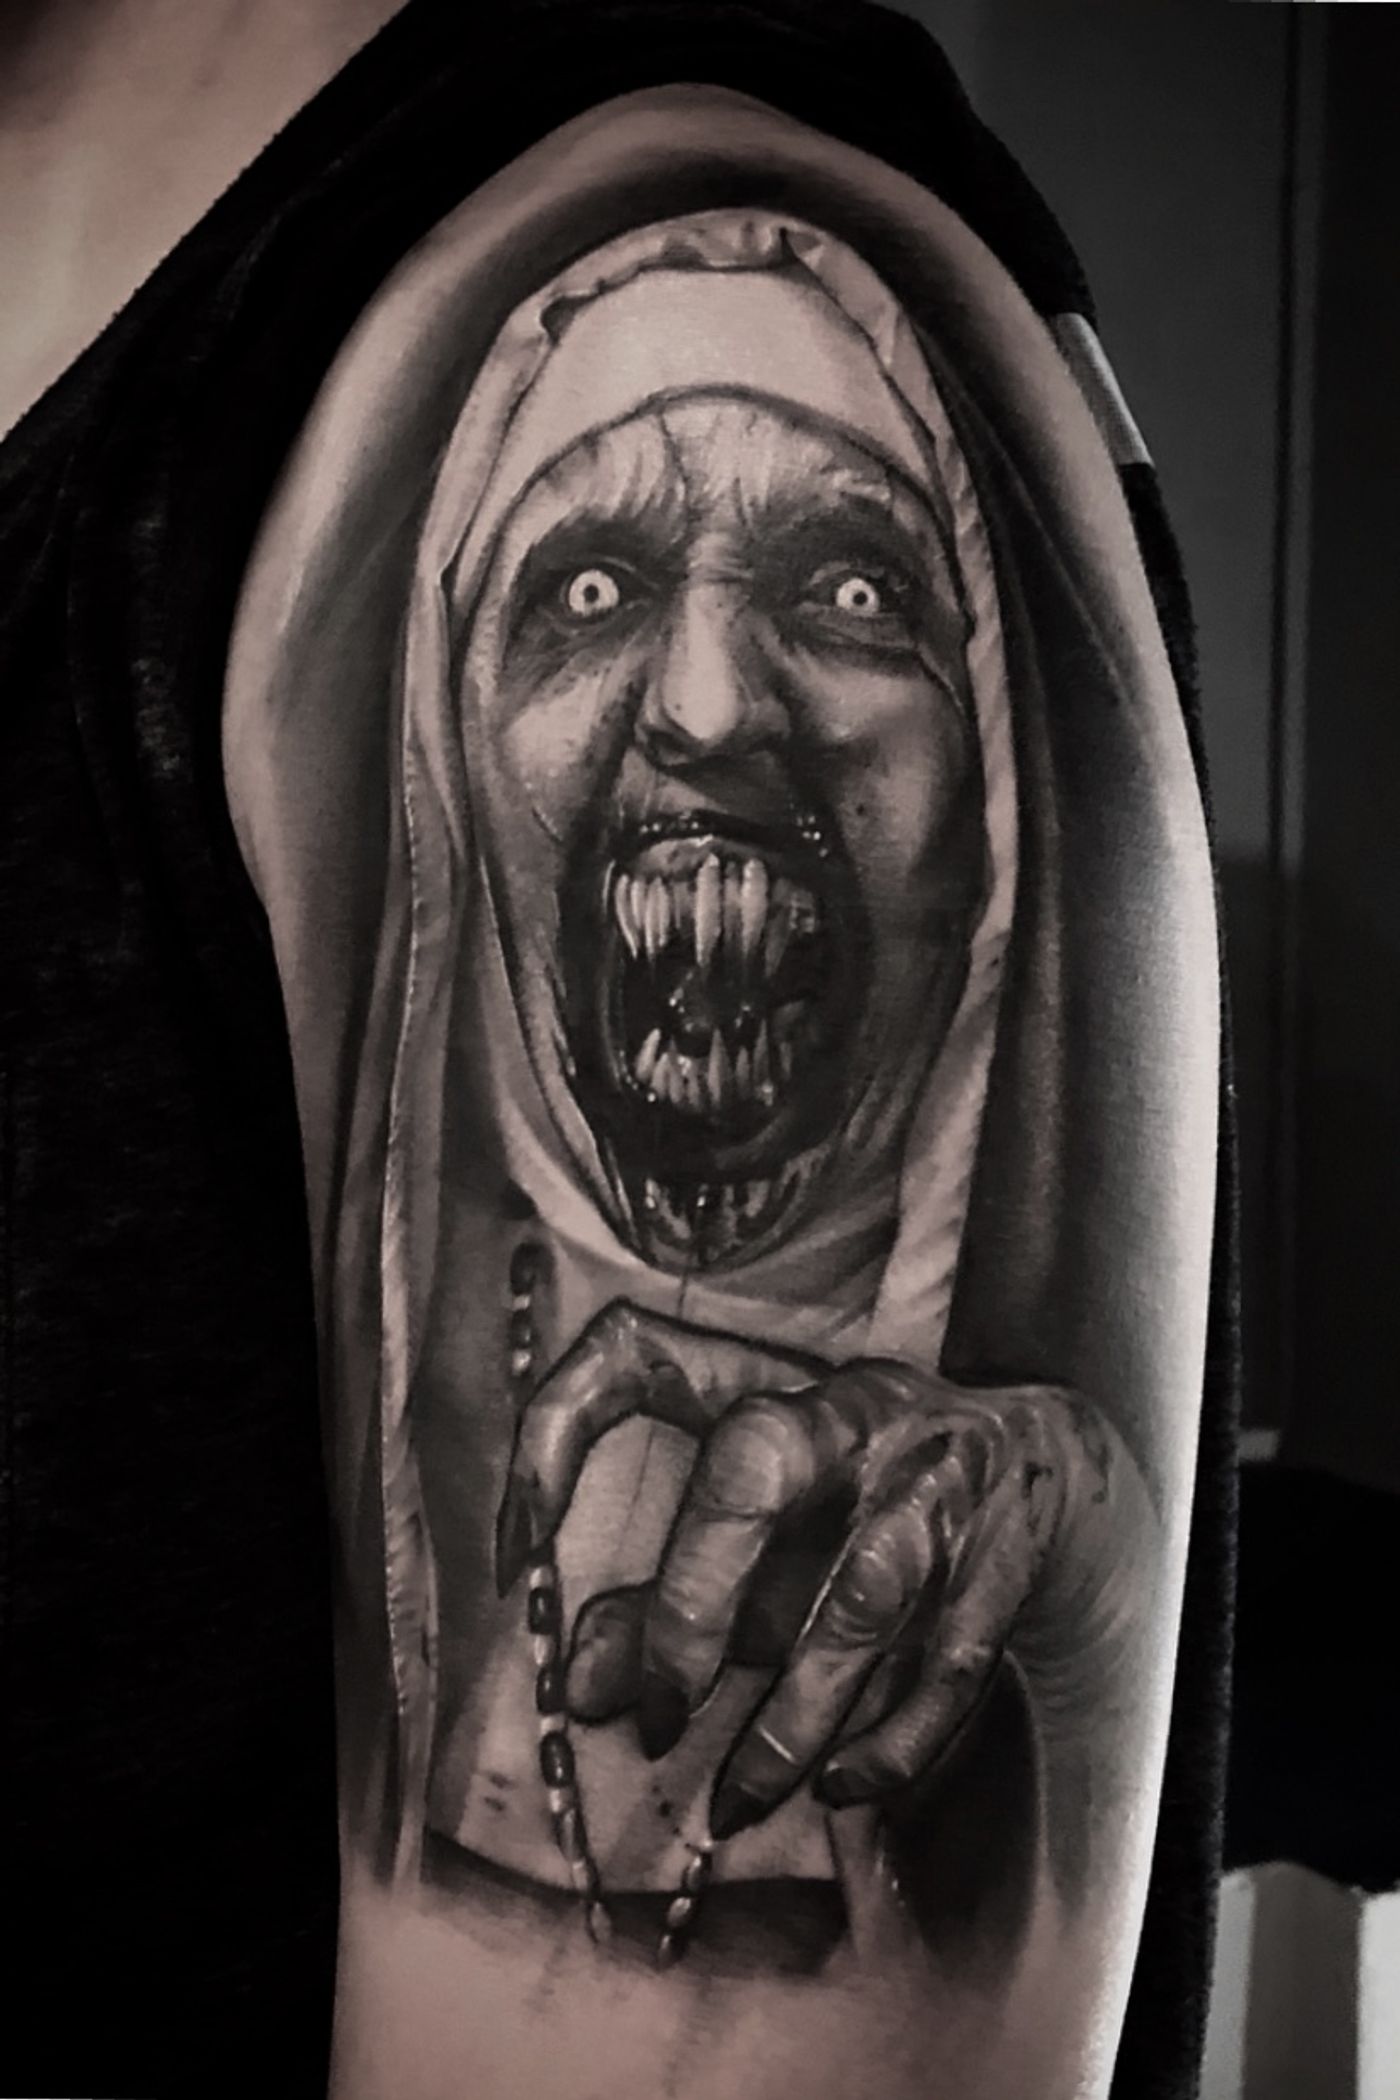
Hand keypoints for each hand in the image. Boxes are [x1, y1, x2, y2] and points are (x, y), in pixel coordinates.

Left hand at [494, 1301, 1131, 1841]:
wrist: (1045, 1464)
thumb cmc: (860, 1497)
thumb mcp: (761, 1523)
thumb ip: (663, 1597)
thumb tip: (579, 1690)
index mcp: (770, 1383)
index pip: (633, 1352)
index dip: (554, 1434)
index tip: (518, 1553)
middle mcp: (852, 1412)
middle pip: (752, 1460)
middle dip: (691, 1601)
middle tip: (657, 1718)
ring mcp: (937, 1479)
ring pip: (861, 1594)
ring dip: (793, 1715)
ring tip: (738, 1800)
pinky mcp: (1005, 1558)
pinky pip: (948, 1665)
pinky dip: (890, 1743)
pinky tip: (840, 1788)